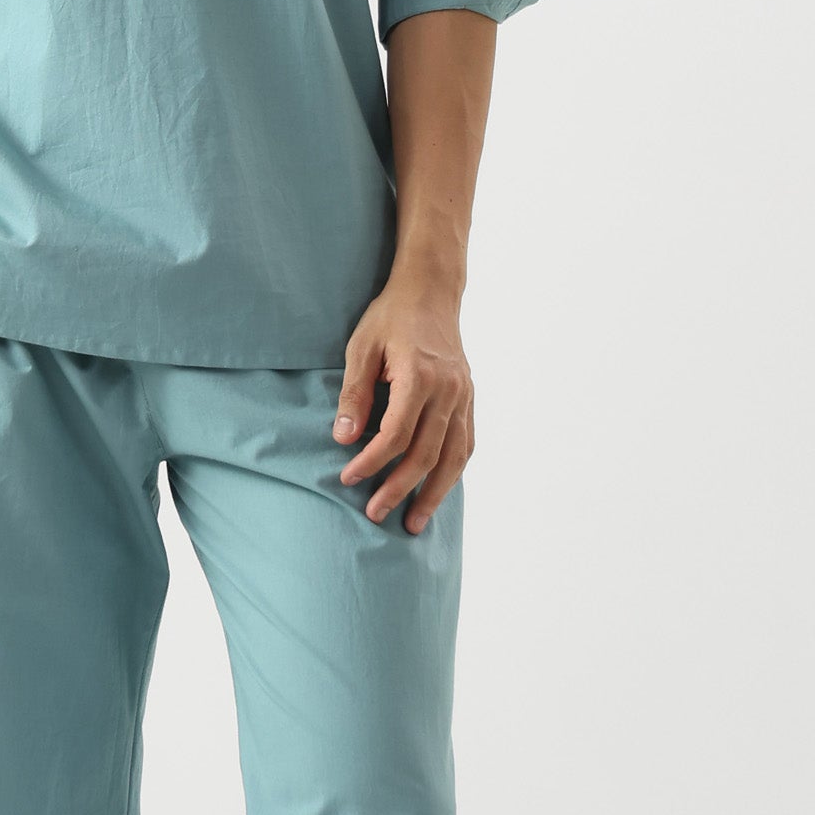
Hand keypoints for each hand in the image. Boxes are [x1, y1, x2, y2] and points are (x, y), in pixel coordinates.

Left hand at [333, 275, 474, 533]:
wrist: (431, 290)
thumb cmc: (390, 317)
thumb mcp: (361, 348)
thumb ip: (354, 395)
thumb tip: (344, 439)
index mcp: (420, 376)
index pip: (396, 434)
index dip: (372, 462)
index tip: (348, 478)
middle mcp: (449, 390)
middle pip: (425, 453)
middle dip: (399, 489)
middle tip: (375, 515)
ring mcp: (464, 396)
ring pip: (453, 457)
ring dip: (433, 494)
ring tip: (413, 523)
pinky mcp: (470, 399)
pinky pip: (466, 444)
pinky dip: (453, 472)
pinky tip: (438, 492)